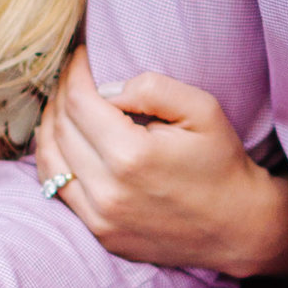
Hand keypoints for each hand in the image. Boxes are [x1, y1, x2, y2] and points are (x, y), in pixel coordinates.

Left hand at [31, 49, 287, 278]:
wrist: (237, 226)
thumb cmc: (222, 162)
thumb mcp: (203, 110)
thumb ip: (152, 88)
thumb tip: (106, 87)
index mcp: (132, 156)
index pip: (79, 101)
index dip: (74, 71)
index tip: (81, 55)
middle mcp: (108, 191)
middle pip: (60, 128)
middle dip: (61, 92)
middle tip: (72, 73)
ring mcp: (100, 218)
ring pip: (50, 160)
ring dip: (50, 125)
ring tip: (63, 102)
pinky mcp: (100, 233)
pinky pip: (58, 189)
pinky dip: (54, 158)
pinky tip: (64, 140)